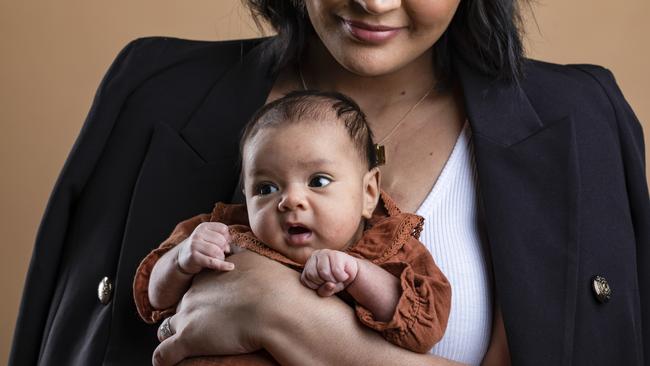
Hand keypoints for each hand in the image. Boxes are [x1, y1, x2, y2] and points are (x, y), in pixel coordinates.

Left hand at [152, 251, 294, 365]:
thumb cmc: (273, 285)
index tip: (216, 309)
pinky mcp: (188, 340)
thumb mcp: (253, 258)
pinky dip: (165, 359)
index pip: (196, 288)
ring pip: (165, 328)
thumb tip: (238, 244)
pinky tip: (171, 363)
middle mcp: (193, 295)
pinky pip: (163, 355)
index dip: (204, 300)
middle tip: (209, 329)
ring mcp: (188, 317)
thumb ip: (241, 252)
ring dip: (173, 337)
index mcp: (208, 277)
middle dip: (190, 318)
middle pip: (181, 307)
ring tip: (184, 348)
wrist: (275, 307)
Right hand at [177, 222, 233, 272]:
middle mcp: (198, 233)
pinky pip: (212, 261)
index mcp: (203, 226)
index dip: (227, 238)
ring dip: (221, 258)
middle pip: (221, 241)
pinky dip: (223, 265)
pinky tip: (230, 267)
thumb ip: (221, 238)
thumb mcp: (209, 239)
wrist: (183, 257)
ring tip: (218, 259)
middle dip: (224, 249)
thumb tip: (230, 247)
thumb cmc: (201, 248)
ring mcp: (194, 244)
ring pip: (217, 251)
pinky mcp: (193, 256)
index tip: (224, 245)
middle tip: (221, 254)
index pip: (223, 229)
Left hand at [300, 249, 358, 296]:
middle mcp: (314, 256)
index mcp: (308, 264)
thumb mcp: (328, 290)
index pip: (305, 280)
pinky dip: (342, 277)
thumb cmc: (336, 281)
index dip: (316, 286)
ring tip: (338, 278)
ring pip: (324, 272)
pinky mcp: (336, 253)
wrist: (352, 273)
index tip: (325, 284)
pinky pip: (336, 271)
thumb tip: (330, 284)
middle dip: (324, 282)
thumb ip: (324, 291)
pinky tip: (344, 275)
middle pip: (312, 275)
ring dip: (334, 280)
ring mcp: (325, 253)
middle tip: (333, 281)